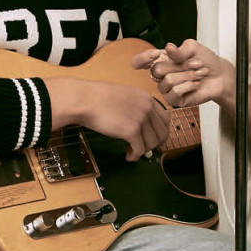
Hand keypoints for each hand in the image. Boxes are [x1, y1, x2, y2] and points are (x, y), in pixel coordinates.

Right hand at [44, 75, 169, 160]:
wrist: (85, 99)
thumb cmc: (96, 97)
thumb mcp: (123, 95)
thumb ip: (135, 106)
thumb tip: (139, 122)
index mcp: (146, 98)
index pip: (165, 119)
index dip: (160, 131)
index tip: (153, 138)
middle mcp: (147, 108)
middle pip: (162, 133)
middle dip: (153, 143)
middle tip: (143, 148)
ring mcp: (141, 119)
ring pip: (152, 143)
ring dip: (143, 150)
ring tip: (132, 151)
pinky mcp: (131, 131)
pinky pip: (140, 149)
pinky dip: (135, 155)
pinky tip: (128, 155)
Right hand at [141, 40, 237, 110]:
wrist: (220, 77)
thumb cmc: (206, 62)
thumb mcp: (194, 49)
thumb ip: (180, 50)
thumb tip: (168, 48)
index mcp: (162, 60)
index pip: (139, 62)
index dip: (143, 58)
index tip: (156, 54)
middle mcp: (161, 75)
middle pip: (156, 70)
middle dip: (180, 66)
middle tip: (194, 64)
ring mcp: (166, 88)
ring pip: (168, 80)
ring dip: (187, 75)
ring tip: (198, 74)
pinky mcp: (174, 100)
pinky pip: (174, 92)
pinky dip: (188, 86)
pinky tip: (195, 85)